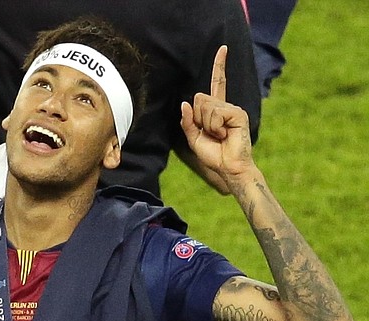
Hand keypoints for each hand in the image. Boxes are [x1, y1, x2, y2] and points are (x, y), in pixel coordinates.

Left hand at [180, 46, 257, 188]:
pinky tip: (224, 135)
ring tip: (219, 136)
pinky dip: (214, 127)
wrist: (228, 168)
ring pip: (205, 106)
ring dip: (206, 125)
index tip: (223, 48)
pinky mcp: (238, 113)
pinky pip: (215, 113)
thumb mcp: (193, 138)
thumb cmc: (213, 154)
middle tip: (211, 134)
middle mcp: (226, 105)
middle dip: (198, 118)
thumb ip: (187, 121)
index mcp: (216, 110)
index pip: (216, 83)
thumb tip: (185, 103)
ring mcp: (233, 108)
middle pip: (199, 98)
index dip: (219, 66)